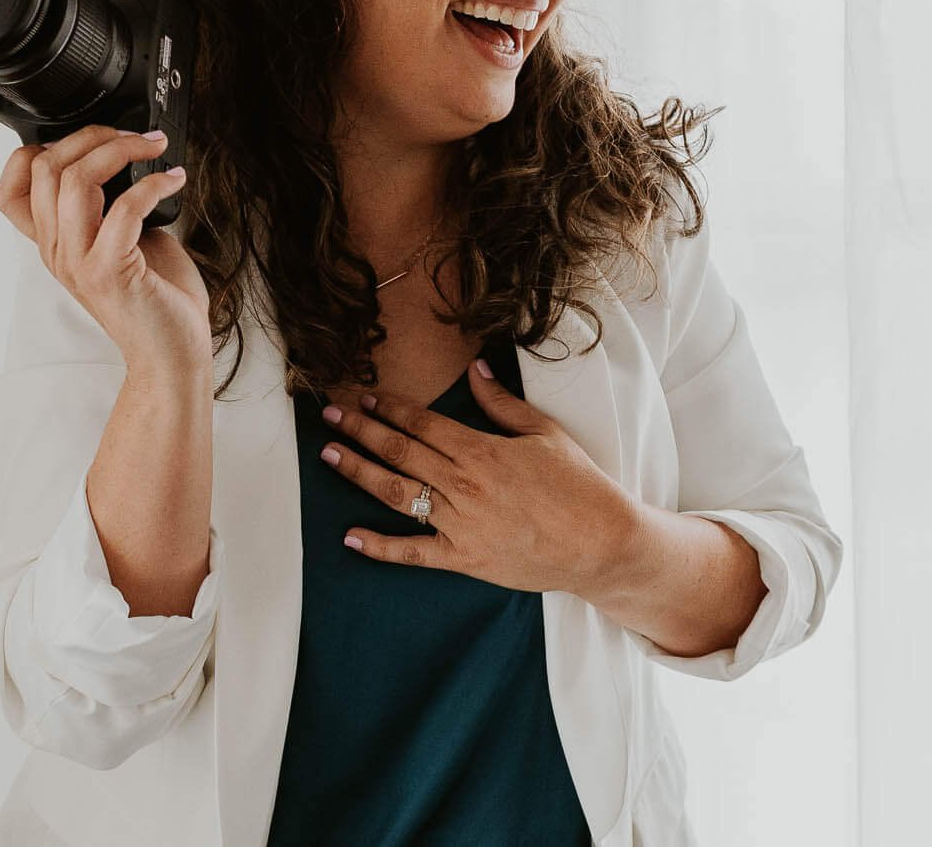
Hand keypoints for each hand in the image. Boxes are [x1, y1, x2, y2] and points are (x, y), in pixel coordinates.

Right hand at [0, 123, 209, 374]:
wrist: (171, 354)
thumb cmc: (155, 297)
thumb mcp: (120, 241)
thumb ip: (107, 205)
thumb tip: (124, 157)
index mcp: (53, 244)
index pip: (9, 189)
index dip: (36, 151)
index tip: (86, 142)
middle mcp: (57, 251)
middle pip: (43, 167)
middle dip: (92, 136)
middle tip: (133, 136)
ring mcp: (79, 262)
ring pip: (74, 179)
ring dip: (121, 149)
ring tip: (154, 148)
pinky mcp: (110, 271)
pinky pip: (125, 207)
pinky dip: (154, 184)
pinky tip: (174, 181)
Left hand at [315, 358, 641, 596]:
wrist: (602, 543)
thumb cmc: (579, 485)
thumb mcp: (545, 433)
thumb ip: (503, 404)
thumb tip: (475, 370)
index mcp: (482, 451)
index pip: (422, 423)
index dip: (389, 408)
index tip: (364, 396)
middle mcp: (465, 485)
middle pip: (401, 452)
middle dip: (361, 431)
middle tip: (331, 416)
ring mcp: (462, 525)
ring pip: (399, 494)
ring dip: (359, 473)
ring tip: (329, 455)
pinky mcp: (465, 559)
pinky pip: (414, 553)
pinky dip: (380, 546)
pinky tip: (350, 536)